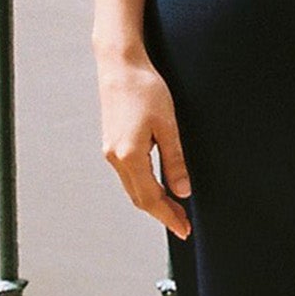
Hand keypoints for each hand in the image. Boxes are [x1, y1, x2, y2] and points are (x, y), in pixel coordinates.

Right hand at [97, 49, 192, 239]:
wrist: (119, 65)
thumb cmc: (145, 89)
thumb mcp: (168, 125)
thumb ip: (174, 160)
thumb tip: (182, 191)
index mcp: (129, 155)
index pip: (151, 198)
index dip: (168, 216)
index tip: (184, 230)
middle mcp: (115, 157)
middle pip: (139, 198)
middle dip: (162, 213)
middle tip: (183, 224)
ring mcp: (110, 151)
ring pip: (132, 188)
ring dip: (153, 201)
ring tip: (175, 209)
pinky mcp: (111, 144)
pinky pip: (128, 175)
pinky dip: (144, 187)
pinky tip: (158, 187)